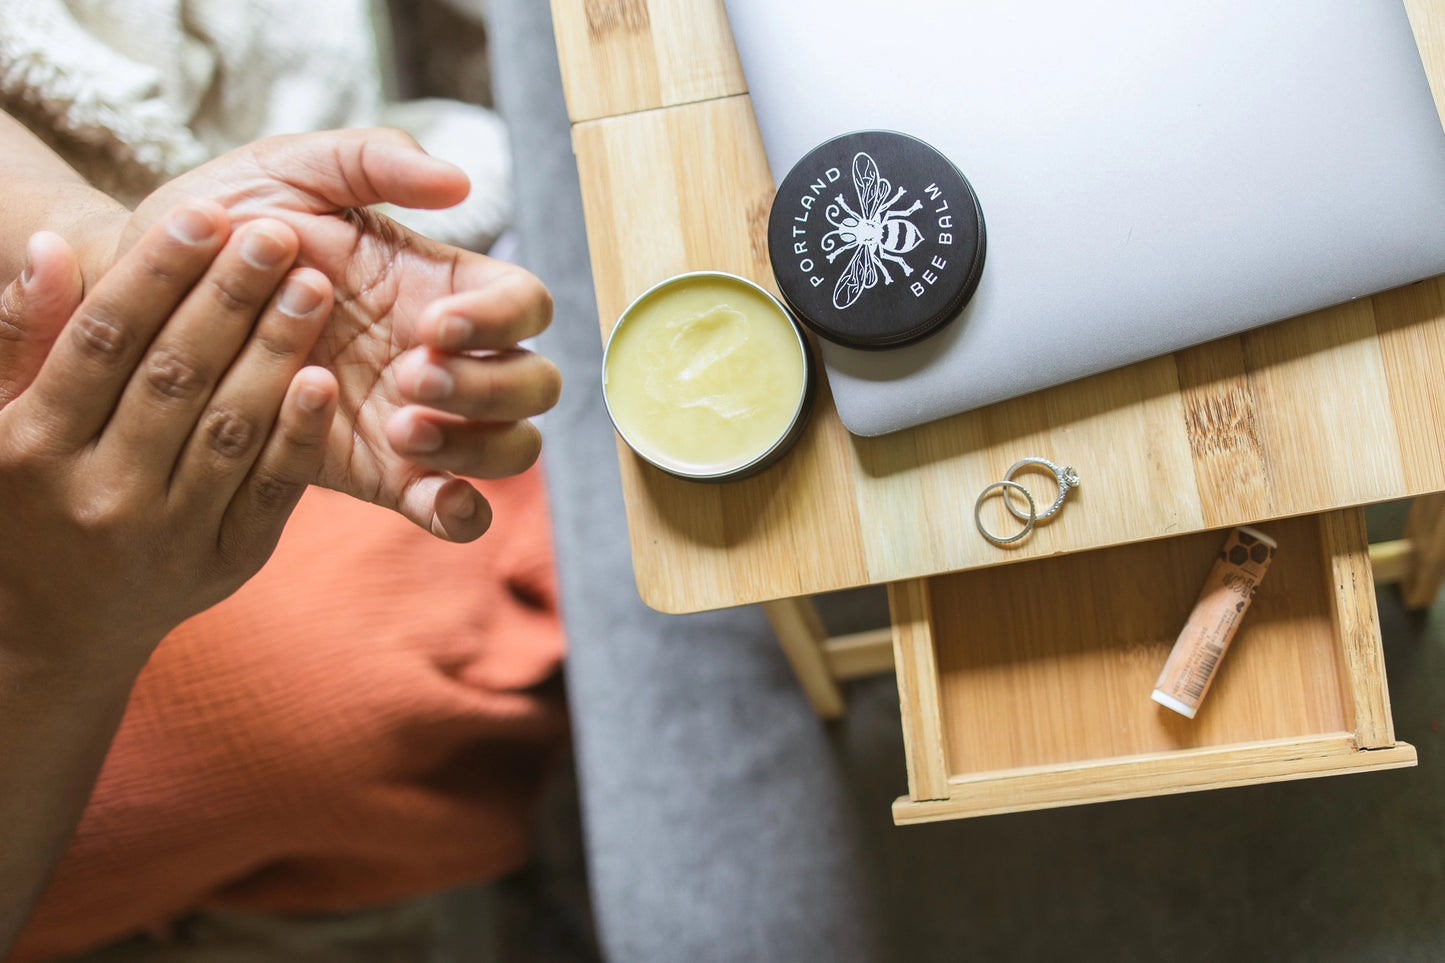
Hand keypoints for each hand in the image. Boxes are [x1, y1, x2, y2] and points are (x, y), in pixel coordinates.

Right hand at [0, 202, 338, 672]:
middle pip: (174, 377)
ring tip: (312, 285)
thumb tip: (49, 245)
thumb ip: (19, 336)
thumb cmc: (21, 502)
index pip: (103, 341)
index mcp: (31, 447)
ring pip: (229, 429)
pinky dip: (297, 436)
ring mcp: (169, 535)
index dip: (155, 273)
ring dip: (274, 352)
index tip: (203, 213)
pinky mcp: (228, 562)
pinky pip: (270, 491)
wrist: (54, 631)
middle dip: (229, 298)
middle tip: (278, 233)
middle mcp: (100, 493)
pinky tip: (323, 379)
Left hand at [112, 129, 560, 541]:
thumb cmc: (228, 228)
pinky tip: (434, 499)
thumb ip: (372, 159)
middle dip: (488, 386)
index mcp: (440, 286)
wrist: (154, 304)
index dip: (501, 319)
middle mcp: (444, 355)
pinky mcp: (381, 474)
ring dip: (476, 444)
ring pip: (510, 448)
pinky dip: (461, 514)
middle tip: (409, 377)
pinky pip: (452, 509)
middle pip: (534, 383)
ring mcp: (420, 418)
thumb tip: (461, 182)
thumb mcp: (290, 172)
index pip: (525, 304)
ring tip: (399, 429)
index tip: (432, 325)